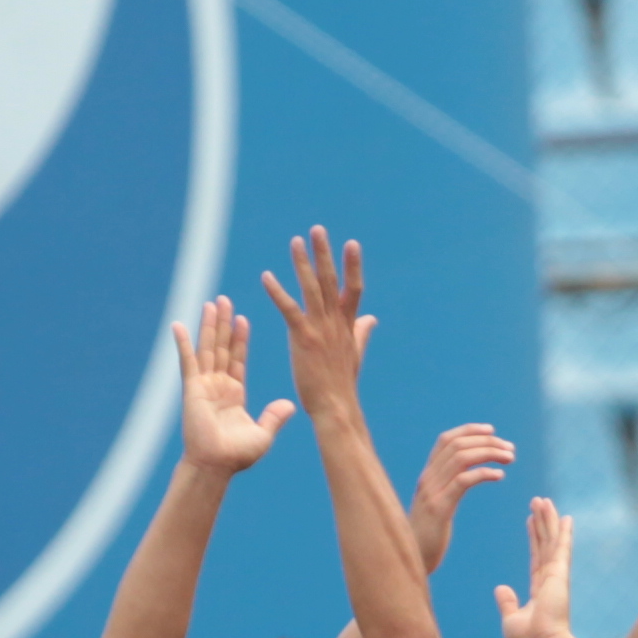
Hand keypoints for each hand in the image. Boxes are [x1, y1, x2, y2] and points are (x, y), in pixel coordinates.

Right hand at [170, 297, 294, 474]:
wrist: (217, 465)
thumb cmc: (237, 455)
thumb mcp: (262, 434)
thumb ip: (274, 417)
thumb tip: (290, 404)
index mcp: (234, 394)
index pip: (238, 359)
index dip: (241, 339)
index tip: (244, 319)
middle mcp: (218, 385)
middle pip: (222, 347)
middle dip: (224, 324)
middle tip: (225, 300)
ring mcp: (204, 385)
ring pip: (208, 348)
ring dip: (209, 326)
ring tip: (211, 303)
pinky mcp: (192, 388)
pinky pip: (187, 361)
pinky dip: (182, 343)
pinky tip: (178, 325)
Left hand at [262, 228, 371, 409]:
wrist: (336, 408)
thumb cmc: (342, 385)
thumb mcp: (354, 354)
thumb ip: (361, 332)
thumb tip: (371, 317)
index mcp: (348, 326)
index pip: (354, 289)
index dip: (353, 266)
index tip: (352, 244)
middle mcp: (336, 323)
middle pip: (332, 281)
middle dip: (325, 254)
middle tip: (318, 230)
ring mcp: (321, 329)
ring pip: (313, 289)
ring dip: (303, 263)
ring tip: (295, 241)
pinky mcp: (304, 338)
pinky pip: (289, 309)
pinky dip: (278, 292)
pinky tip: (266, 276)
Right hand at [408, 423, 513, 571]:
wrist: (412, 560)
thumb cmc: (428, 537)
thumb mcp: (437, 506)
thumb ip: (446, 489)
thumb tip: (463, 477)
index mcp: (427, 476)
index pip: (446, 440)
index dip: (469, 430)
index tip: (492, 431)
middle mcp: (427, 479)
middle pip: (457, 445)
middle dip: (486, 442)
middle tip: (510, 449)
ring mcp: (431, 492)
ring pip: (461, 458)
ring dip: (489, 454)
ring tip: (510, 458)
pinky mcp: (439, 508)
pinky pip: (463, 481)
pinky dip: (483, 473)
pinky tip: (499, 476)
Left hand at [493, 497, 577, 637]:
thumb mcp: (511, 619)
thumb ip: (508, 602)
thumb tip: (501, 588)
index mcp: (540, 589)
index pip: (536, 557)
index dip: (533, 538)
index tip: (530, 521)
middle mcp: (550, 579)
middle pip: (545, 543)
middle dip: (542, 522)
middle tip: (539, 502)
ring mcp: (557, 575)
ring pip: (552, 540)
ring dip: (548, 519)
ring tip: (544, 500)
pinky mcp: (560, 574)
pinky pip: (560, 547)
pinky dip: (563, 531)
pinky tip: (564, 516)